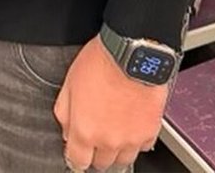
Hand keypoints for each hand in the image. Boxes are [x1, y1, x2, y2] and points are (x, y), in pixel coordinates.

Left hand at [54, 37, 167, 171]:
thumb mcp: (69, 83)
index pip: (77, 161)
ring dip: (116, 149)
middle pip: (101, 164)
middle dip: (96, 152)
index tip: (78, 152)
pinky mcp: (150, 132)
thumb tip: (66, 130)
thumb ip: (65, 112)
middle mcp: (108, 140)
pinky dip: (136, 139)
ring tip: (114, 129)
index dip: (76, 157)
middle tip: (96, 135)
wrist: (132, 53)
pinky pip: (142, 146)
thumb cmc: (101, 62)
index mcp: (84, 130)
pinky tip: (131, 122)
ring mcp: (131, 139)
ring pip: (123, 159)